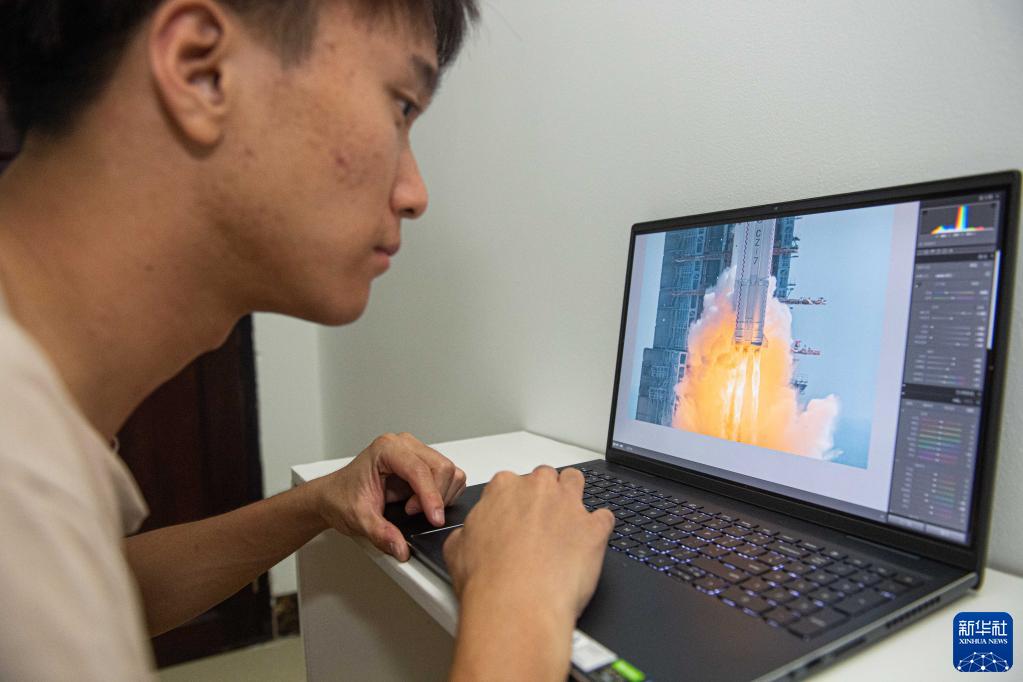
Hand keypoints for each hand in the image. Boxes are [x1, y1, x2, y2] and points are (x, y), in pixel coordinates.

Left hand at [312, 432, 466, 560]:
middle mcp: (403, 445)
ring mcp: (415, 452)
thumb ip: (381, 534)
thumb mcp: (359, 519)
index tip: (434, 518)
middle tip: (414, 514)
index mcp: (386, 449)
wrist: (334, 496)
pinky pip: (448, 476)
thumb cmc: (342, 497)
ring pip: (449, 471)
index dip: (431, 496)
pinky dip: (442, 494)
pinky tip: (421, 504)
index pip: (420, 470)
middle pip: (441, 468)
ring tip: (414, 508)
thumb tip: (402, 547)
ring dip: (440, 496)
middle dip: (435, 497)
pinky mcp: (423, 463)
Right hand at [443, 466, 613, 623]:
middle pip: (545, 478)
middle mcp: (538, 489)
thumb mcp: (456, 549)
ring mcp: (569, 505)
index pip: (512, 483)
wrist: (517, 605)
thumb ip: (468, 532)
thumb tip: (469, 535)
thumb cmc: (488, 580)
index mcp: (503, 488)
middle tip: (539, 526)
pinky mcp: (594, 528)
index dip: (514, 504)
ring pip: (576, 482)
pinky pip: (605, 517)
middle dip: (544, 497)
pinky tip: (589, 545)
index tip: (515, 520)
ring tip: (567, 523)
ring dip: (572, 497)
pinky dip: (598, 529)